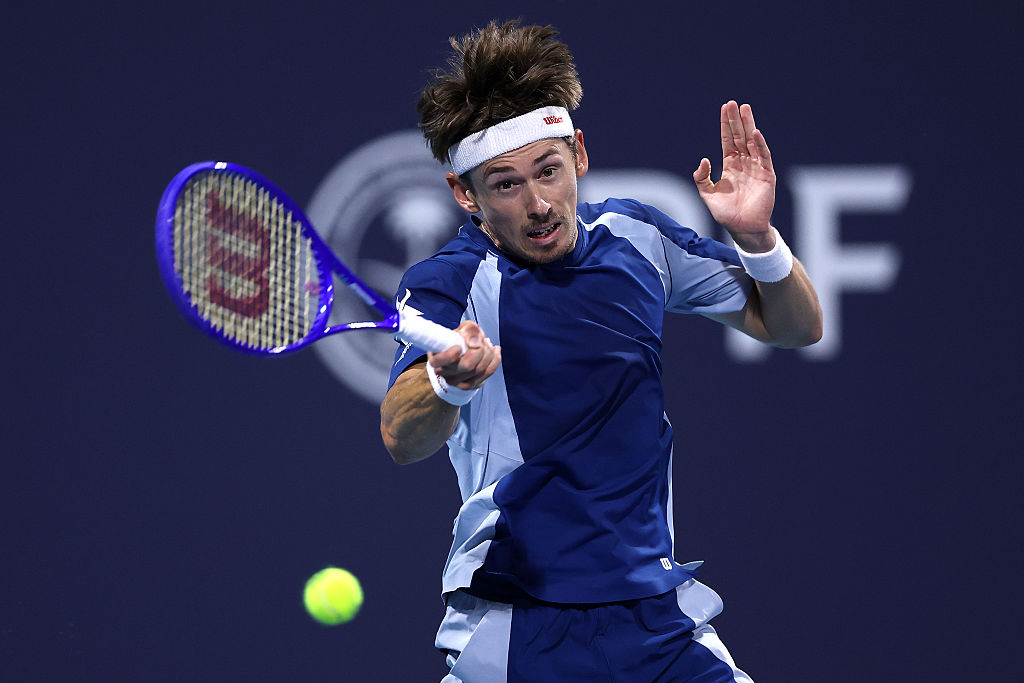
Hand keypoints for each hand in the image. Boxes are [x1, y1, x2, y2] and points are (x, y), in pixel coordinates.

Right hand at [427, 320, 501, 389]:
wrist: (460, 354)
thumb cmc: (458, 341)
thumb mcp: (460, 330)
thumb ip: (468, 329)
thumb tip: (475, 338)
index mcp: (437, 359)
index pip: (440, 361)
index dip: (450, 355)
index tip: (458, 347)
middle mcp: (445, 373)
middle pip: (467, 366)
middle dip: (479, 349)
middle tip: (481, 339)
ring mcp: (457, 382)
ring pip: (479, 369)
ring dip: (488, 353)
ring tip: (486, 343)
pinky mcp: (470, 384)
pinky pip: (488, 373)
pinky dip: (495, 359)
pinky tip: (495, 350)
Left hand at [693, 101, 776, 251]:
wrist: (742, 228)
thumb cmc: (726, 213)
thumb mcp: (707, 194)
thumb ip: (701, 178)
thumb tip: (704, 159)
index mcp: (730, 166)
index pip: (728, 140)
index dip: (726, 125)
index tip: (724, 108)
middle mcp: (744, 163)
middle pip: (740, 137)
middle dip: (736, 120)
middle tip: (733, 103)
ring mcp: (756, 168)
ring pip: (752, 142)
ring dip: (749, 126)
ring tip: (745, 109)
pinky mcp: (766, 175)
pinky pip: (763, 156)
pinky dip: (759, 145)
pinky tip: (755, 132)